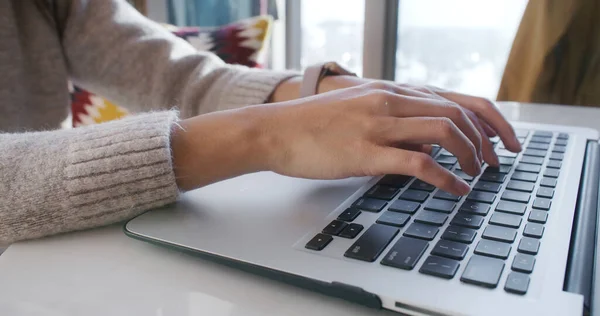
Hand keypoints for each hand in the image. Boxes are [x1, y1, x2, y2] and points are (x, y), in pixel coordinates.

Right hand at [173, 82, 519, 194]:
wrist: (274, 130)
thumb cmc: (313, 124)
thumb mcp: (360, 110)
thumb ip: (395, 120)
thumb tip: (428, 144)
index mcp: (391, 91)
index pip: (455, 97)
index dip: (489, 118)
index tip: (503, 138)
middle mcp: (390, 101)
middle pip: (459, 111)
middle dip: (489, 138)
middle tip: (497, 161)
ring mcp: (378, 125)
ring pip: (444, 131)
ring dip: (471, 155)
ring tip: (478, 174)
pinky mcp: (365, 152)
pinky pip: (417, 163)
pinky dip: (445, 178)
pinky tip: (454, 190)